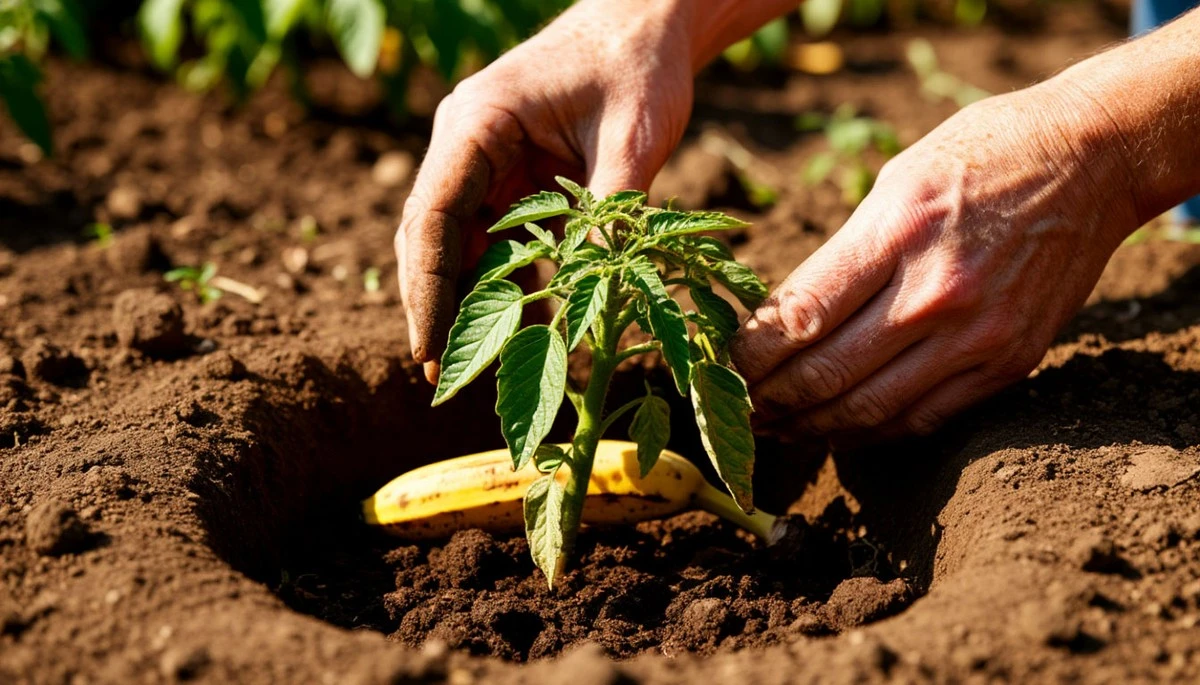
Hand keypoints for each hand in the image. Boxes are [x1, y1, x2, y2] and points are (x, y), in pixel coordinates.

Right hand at [396, 0, 694, 382]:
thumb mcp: (632, 139)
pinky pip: (503, 235)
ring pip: (464, 242)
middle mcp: (470, 142)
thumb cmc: (639, 64)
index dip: (427, 289)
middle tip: (438, 375)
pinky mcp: (517, 172)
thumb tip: (596, 299)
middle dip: (435, 305)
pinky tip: (529, 327)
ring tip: (477, 364)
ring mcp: (490, 157)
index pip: (434, 217)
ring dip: (472, 299)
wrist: (651, 18)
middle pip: (434, 236)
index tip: (428, 348)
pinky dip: (511, 279)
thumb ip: (610, 215)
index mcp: (478, 123)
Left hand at [730, 82, 1139, 442]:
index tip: (721, 363)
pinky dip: (871, 432)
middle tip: (738, 406)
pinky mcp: (1008, 362)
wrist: (1090, 160)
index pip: (801, 316)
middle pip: (827, 373)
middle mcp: (937, 294)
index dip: (750, 354)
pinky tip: (837, 430)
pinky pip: (923, 418)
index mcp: (899, 234)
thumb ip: (841, 255)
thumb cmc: (979, 156)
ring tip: (777, 427)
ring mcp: (978, 336)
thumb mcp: (894, 183)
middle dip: (770, 398)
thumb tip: (783, 320)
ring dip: (812, 426)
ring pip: (870, 409)